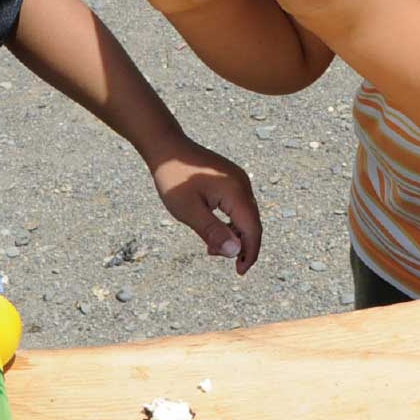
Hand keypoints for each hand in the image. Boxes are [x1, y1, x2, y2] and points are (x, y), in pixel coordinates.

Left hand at [145, 137, 260, 273]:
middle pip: (251, 223)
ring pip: (245, 215)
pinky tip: (213, 229)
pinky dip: (229, 222)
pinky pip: (237, 206)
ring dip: (233, 234)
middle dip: (239, 246)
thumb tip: (236, 253)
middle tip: (214, 256)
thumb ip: (213, 232)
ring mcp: (237, 180)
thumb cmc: (174, 178)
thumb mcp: (189, 210)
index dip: (249, 253)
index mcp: (236, 192)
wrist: (166, 146)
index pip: (252, 229)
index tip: (239, 272)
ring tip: (210, 247)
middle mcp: (242, 185)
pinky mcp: (230, 180)